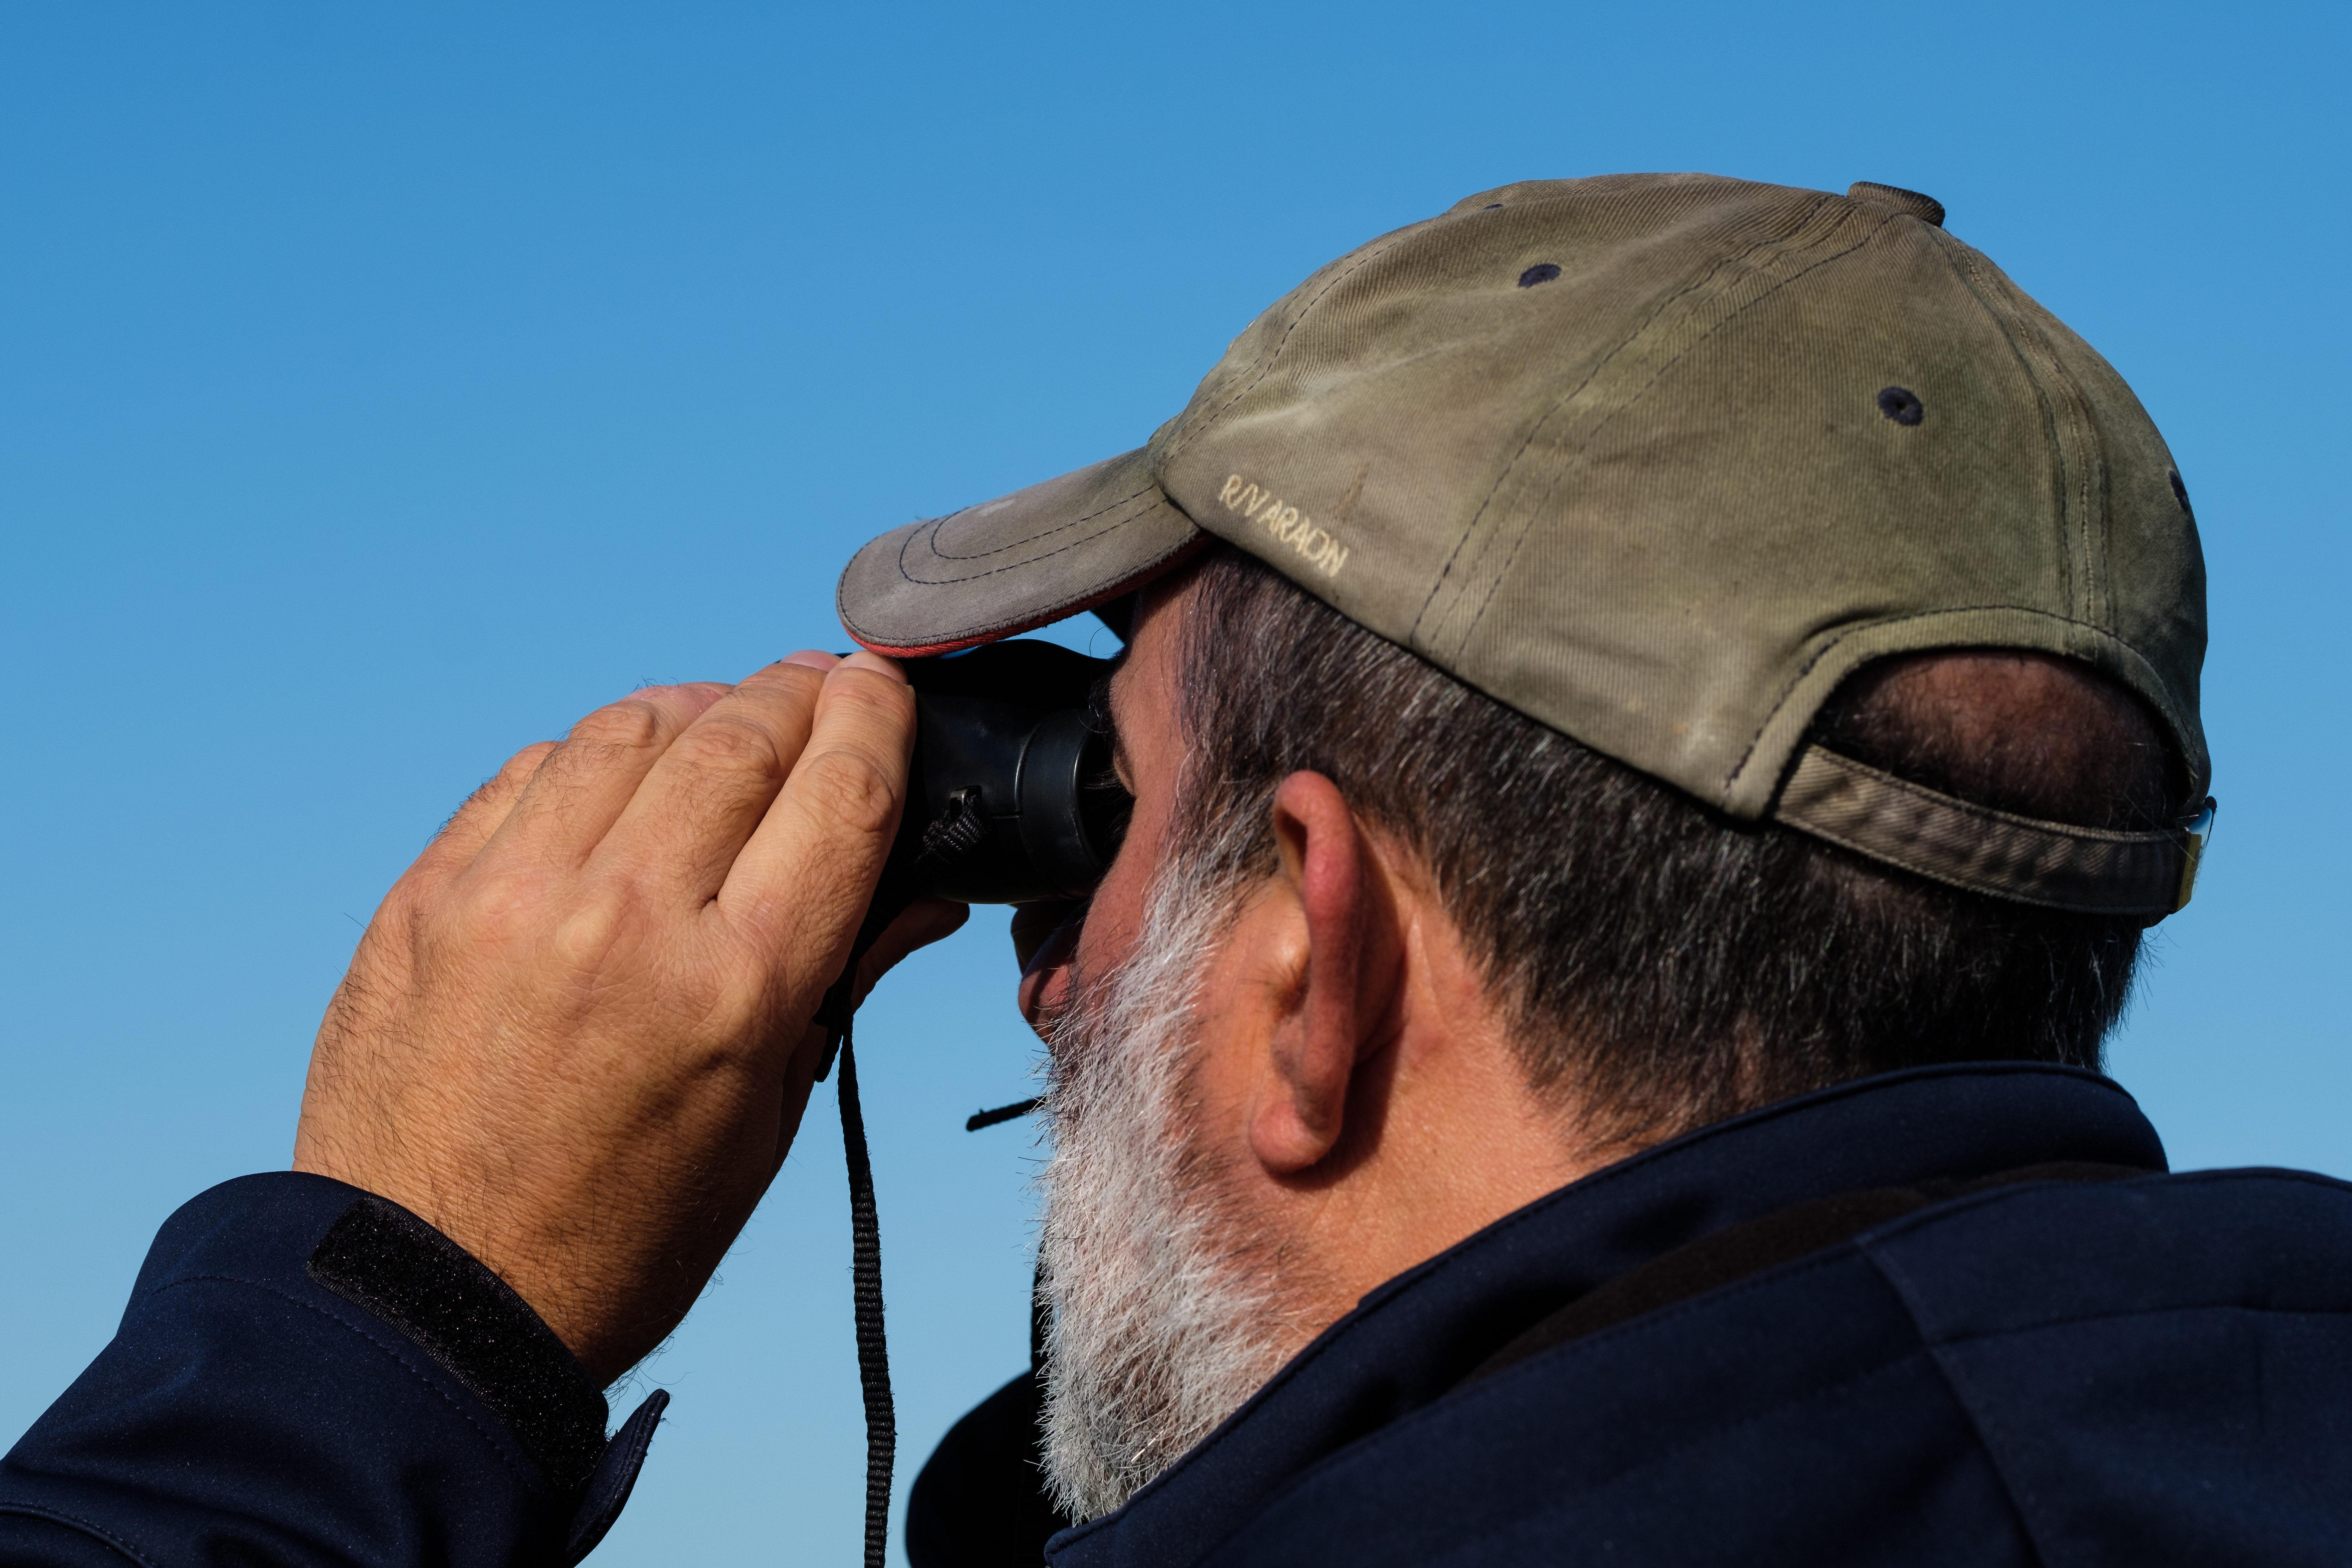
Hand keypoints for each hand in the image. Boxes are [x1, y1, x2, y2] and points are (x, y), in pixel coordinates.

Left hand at [293, 651, 965, 1383]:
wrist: (431, 1298)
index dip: (877, 715)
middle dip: (798, 696)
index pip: (841, 789)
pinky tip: (617, 782)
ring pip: (632, 725)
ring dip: (697, 709)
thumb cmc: (622, 1232)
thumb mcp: (767, 1120)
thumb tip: (920, 888)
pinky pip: (530, 772)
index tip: (884, 687)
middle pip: (743, 731)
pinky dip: (593, 757)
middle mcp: (627, 918)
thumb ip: (842, 979)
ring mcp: (513, 897)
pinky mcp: (427, 897)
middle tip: (818, 694)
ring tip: (721, 726)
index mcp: (736, 988)